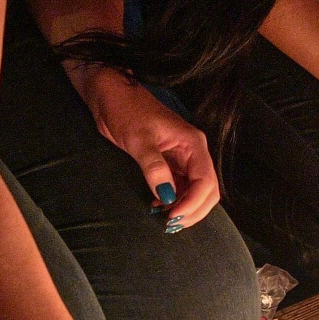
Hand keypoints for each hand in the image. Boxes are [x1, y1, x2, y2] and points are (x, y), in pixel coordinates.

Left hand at [73, 66, 218, 228]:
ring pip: (194, 191)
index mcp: (192, 144)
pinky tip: (157, 205)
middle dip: (193, 210)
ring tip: (163, 218)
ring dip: (183, 207)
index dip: (193, 203)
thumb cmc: (125, 110)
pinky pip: (180, 187)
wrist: (110, 95)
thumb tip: (168, 196)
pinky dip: (173, 200)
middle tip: (171, 225)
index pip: (206, 181)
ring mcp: (182, 158)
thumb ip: (154, 168)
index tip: (173, 216)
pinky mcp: (169, 162)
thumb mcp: (139, 139)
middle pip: (207, 190)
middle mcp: (192, 152)